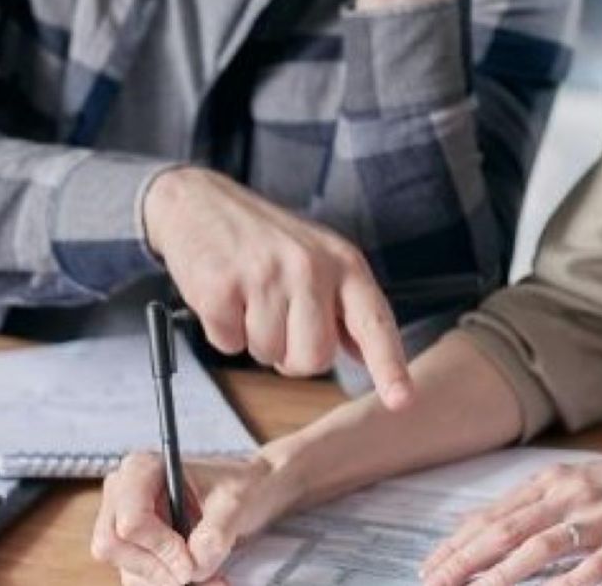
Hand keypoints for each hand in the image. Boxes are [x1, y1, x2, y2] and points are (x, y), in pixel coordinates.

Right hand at [90, 450, 301, 584]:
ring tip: (213, 578)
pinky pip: (139, 579)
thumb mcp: (235, 501)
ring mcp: (123, 523)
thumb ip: (215, 532)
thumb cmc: (239, 485)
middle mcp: (122, 494)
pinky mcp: (134, 549)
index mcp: (141, 469)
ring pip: (127, 569)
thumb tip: (194, 565)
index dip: (160, 548)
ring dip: (169, 581)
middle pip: (113, 547)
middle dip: (158, 569)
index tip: (191, 561)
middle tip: (196, 574)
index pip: (130, 521)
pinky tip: (203, 579)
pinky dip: (169, 584)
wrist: (249, 492)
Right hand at [142, 167, 412, 408]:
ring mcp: (265, 275)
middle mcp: (310, 267)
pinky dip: (223, 331)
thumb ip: (344, 306)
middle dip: (292, 356)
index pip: (374, 321)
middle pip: (314, 358)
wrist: (199, 201)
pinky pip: (229, 345)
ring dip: (254, 340)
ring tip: (248, 297)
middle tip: (277, 319)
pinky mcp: (221, 286)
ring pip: (269, 355)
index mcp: (343, 262)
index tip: (402, 400)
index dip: (389, 366)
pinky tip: (224, 295)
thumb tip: (365, 356)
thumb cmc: (265, 239)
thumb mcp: (319, 258)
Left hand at [420, 455, 601, 585]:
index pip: (493, 515)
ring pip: (540, 545)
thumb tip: (473, 523)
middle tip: (435, 580)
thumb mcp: (571, 483)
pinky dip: (566, 582)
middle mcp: (568, 495)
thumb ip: (526, 504)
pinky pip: (590, 566)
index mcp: (551, 482)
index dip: (457, 542)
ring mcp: (596, 518)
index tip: (429, 564)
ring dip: (504, 571)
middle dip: (465, 558)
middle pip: (506, 529)